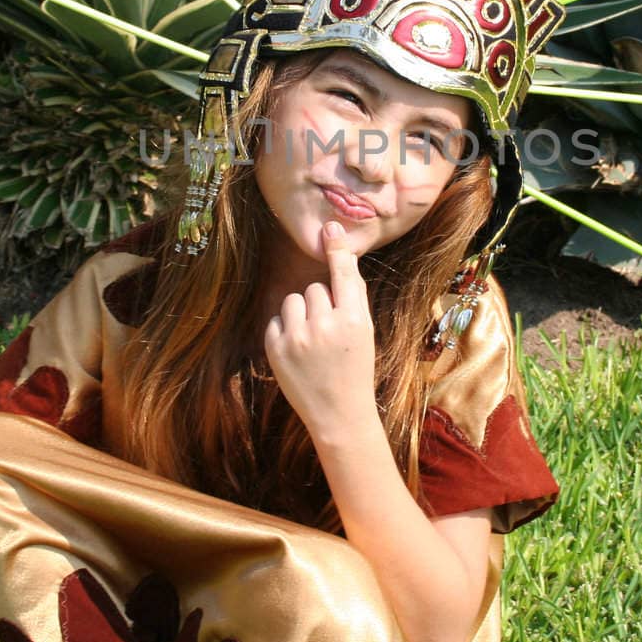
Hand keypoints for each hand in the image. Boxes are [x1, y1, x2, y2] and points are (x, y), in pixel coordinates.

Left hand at [264, 221, 379, 441]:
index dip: (337, 250)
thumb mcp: (365, 333)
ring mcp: (298, 338)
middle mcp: (325, 326)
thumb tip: (342, 258)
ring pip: (294, 300)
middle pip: (315, 288)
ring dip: (301, 314)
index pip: (343, 275)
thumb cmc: (356, 370)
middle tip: (330, 332)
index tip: (331, 227)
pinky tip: (298, 352)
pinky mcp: (275, 348)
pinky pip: (276, 319)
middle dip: (320, 304)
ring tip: (313, 341)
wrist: (339, 415)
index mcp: (354, 321)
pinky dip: (285, 331)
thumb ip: (354, 298)